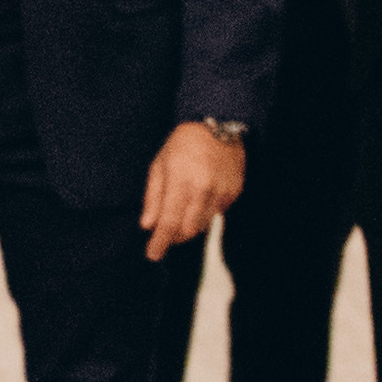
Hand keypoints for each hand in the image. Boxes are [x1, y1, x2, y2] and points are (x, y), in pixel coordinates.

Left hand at [138, 118, 241, 257]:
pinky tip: (201, 196)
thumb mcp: (159, 165)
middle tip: (166, 230)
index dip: (160, 242)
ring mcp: (221, 192)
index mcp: (181, 182)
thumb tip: (148, 225)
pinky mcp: (234, 192)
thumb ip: (153, 197)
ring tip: (183, 207)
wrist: (217, 126)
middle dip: (174, 236)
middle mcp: (203, 190)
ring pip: (203, 224)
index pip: (169, 222)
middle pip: (187, 230)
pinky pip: (217, 213)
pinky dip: (205, 212)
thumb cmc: (182, 144)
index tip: (153, 255)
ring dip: (189, 224)